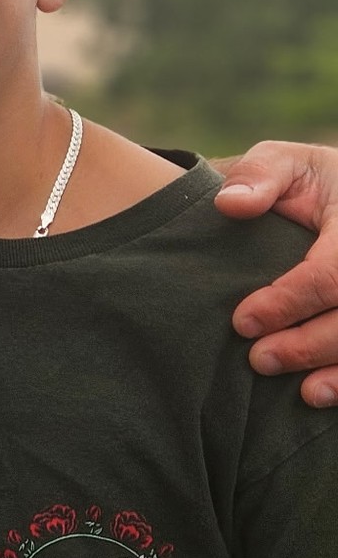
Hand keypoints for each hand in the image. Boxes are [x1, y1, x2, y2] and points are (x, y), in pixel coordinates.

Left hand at [218, 141, 337, 406]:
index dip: (289, 302)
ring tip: (302, 392)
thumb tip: (229, 205)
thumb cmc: (309, 181)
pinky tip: (326, 394)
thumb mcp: (286, 162)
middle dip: (310, 344)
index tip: (242, 321)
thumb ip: (259, 176)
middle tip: (258, 360)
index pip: (332, 274)